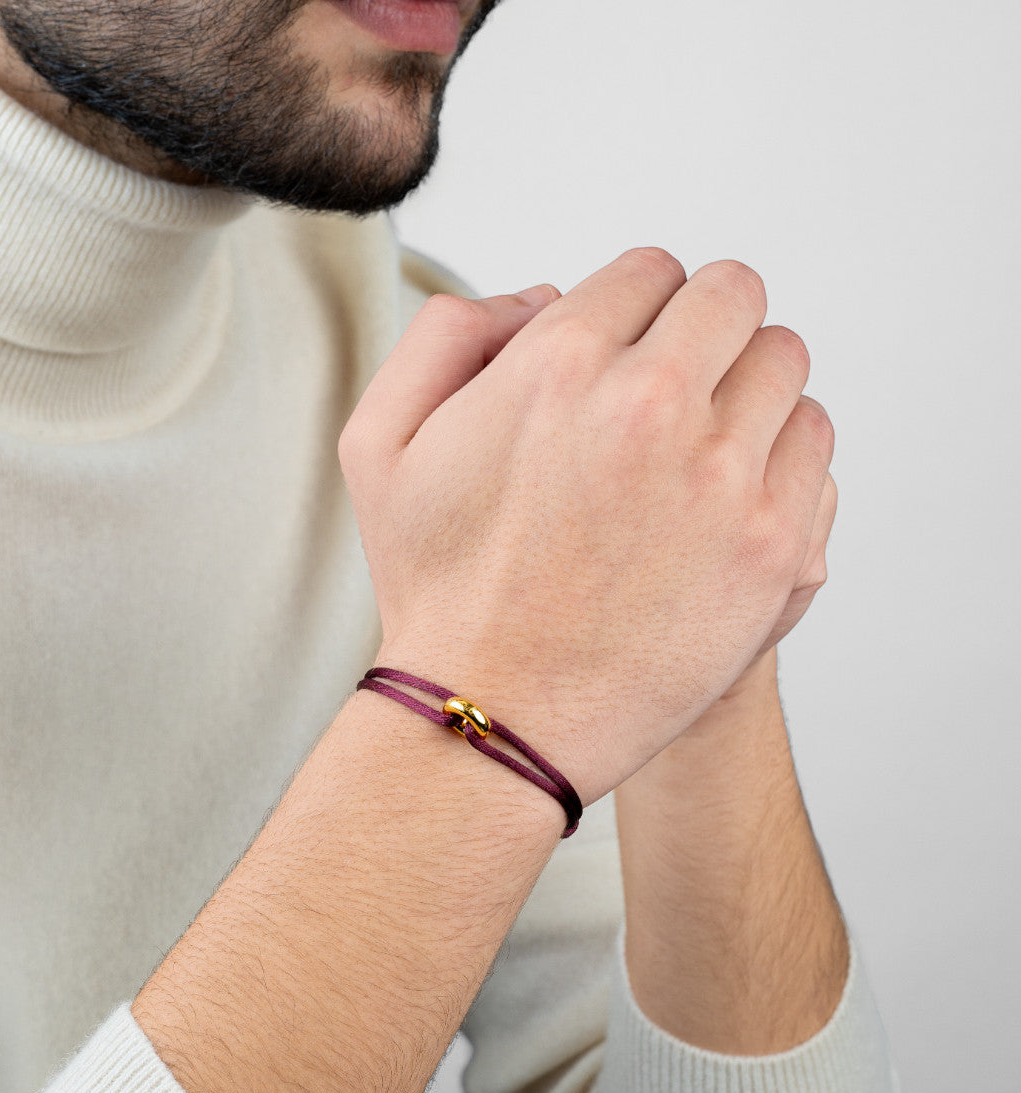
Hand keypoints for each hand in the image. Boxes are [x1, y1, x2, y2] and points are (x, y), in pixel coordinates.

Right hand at [339, 249, 834, 804]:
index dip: (637, 312)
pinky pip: (814, 447)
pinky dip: (780, 459)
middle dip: (702, 333)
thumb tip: (547, 297)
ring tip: (698, 452)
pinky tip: (727, 500)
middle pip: (733, 298)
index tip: (628, 360)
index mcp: (562, 362)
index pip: (653, 272)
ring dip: (746, 392)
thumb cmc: (437, 591)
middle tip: (673, 393)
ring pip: (785, 365)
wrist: (493, 718)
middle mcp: (652, 405)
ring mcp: (724, 477)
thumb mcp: (380, 445)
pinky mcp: (772, 547)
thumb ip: (448, 333)